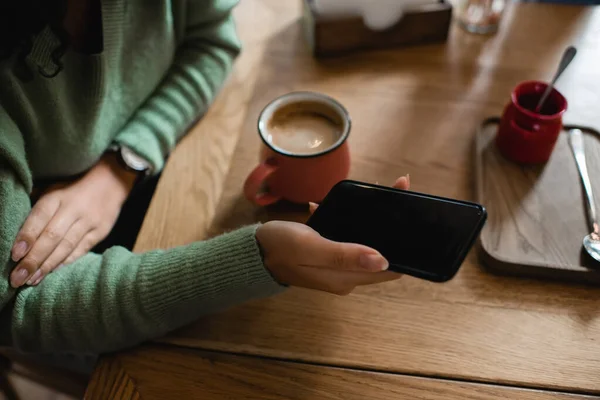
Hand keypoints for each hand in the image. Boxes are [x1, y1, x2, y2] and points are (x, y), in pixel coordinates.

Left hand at [10, 154, 137, 286]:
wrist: (111, 182)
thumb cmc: (73, 188)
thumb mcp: (53, 189)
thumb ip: (37, 207)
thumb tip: (16, 228)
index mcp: (57, 196)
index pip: (40, 217)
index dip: (27, 236)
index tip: (15, 255)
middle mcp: (73, 209)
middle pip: (52, 237)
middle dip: (33, 259)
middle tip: (17, 277)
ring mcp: (89, 221)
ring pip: (66, 247)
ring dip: (47, 265)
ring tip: (32, 280)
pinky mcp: (100, 232)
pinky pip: (81, 250)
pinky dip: (65, 262)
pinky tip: (52, 272)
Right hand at [256, 175, 409, 294]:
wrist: (252, 252)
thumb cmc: (279, 247)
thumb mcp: (311, 247)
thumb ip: (345, 254)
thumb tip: (383, 260)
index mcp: (346, 277)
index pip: (390, 266)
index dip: (405, 243)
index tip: (412, 211)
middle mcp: (346, 275)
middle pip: (381, 250)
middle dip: (390, 222)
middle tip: (396, 189)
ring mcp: (337, 266)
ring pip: (365, 240)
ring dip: (369, 217)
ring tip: (373, 189)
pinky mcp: (329, 255)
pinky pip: (346, 236)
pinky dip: (344, 219)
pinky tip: (327, 204)